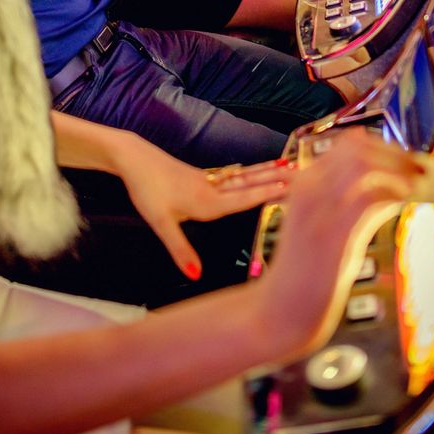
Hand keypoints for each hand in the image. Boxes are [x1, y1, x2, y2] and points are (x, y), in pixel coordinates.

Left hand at [114, 141, 293, 280]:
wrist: (132, 159)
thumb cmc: (146, 190)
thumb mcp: (160, 223)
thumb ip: (180, 249)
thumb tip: (197, 274)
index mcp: (207, 202)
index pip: (244, 198)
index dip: (269, 193)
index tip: (295, 187)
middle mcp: (211, 188)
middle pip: (248, 183)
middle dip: (274, 179)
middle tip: (301, 171)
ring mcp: (205, 179)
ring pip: (241, 176)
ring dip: (263, 172)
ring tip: (285, 164)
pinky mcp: (197, 174)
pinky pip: (229, 174)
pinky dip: (244, 172)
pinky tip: (248, 170)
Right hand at [253, 130, 423, 360]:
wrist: (281, 310)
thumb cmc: (306, 272)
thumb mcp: (325, 226)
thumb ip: (352, 204)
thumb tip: (393, 191)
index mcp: (306, 183)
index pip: (348, 144)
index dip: (385, 146)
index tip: (408, 159)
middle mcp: (310, 189)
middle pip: (357, 148)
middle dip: (396, 154)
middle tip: (421, 170)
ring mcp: (320, 210)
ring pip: (363, 166)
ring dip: (398, 170)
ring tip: (419, 184)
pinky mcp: (334, 235)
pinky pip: (369, 199)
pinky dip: (394, 195)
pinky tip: (408, 203)